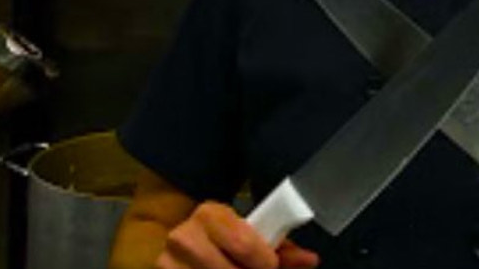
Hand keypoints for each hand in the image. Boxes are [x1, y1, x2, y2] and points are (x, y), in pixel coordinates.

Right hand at [156, 202, 319, 268]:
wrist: (182, 244)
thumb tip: (311, 260)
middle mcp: (182, 237)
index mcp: (209, 214)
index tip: (271, 266)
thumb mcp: (249, 237)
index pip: (243, 244)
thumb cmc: (224, 241)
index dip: (264, 262)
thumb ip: (281, 249)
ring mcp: (167, 263)